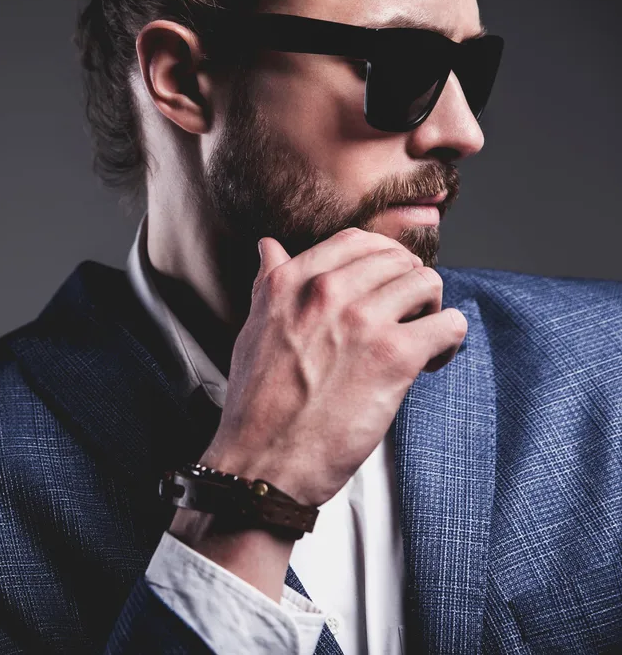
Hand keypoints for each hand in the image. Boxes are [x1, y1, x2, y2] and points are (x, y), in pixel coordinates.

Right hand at [199, 227, 466, 506]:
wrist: (261, 462)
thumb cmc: (257, 406)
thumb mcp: (253, 329)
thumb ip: (269, 283)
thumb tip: (269, 247)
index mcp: (289, 281)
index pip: (356, 241)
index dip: (381, 261)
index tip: (386, 286)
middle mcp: (326, 290)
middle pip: (397, 259)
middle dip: (407, 286)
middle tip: (404, 319)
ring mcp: (361, 320)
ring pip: (427, 283)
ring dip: (430, 311)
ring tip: (418, 342)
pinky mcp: (394, 355)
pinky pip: (449, 324)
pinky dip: (448, 343)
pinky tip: (429, 364)